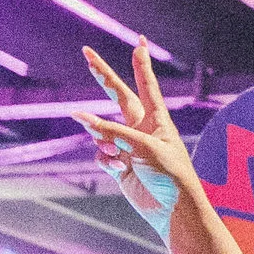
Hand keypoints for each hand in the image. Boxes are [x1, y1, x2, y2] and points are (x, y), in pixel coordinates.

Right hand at [81, 44, 193, 231]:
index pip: (146, 85)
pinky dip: (104, 159)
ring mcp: (128, 146)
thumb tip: (80, 118)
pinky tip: (116, 167)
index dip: (141, 64)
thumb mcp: (142, 147)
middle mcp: (141, 128)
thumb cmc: (169, 176)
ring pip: (102, 131)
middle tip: (87, 52)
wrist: (173, 211)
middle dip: (103, 75)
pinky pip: (100, 153)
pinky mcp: (118, 165)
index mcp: (157, 119)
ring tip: (117, 153)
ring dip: (104, 139)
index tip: (139, 42)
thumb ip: (111, 131)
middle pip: (118, 95)